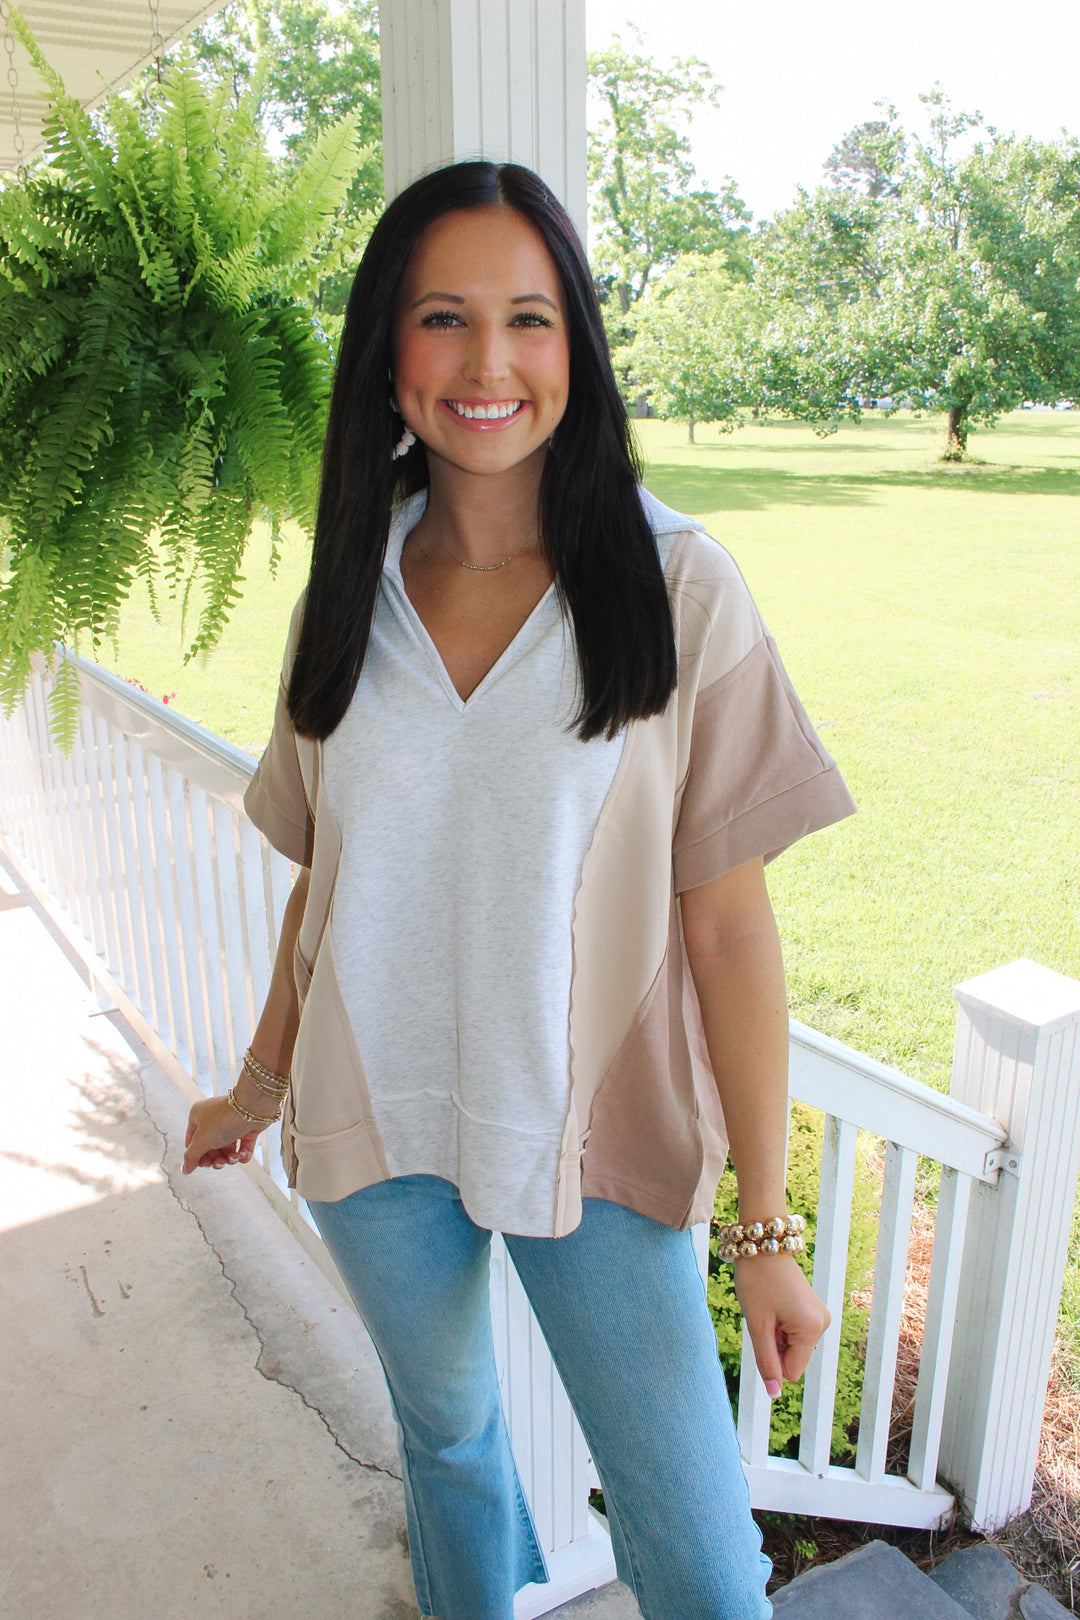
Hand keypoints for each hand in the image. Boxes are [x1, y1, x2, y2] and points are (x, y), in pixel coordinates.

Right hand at [182, 1094, 264, 1174]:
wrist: (252, 1108)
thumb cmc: (223, 1120)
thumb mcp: (202, 1141)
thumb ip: (191, 1157)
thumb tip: (185, 1170)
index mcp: (198, 1116)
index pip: (192, 1142)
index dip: (197, 1156)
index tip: (204, 1165)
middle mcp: (214, 1119)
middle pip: (210, 1148)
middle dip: (216, 1159)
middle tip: (220, 1163)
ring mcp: (231, 1123)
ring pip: (227, 1149)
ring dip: (229, 1158)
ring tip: (233, 1158)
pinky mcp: (247, 1128)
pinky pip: (242, 1147)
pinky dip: (242, 1154)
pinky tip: (243, 1154)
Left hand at [734, 1254, 830, 1397]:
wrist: (763, 1246)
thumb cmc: (757, 1282)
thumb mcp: (757, 1326)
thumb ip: (767, 1362)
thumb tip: (774, 1394)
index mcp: (812, 1329)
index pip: (791, 1372)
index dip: (772, 1358)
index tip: (764, 1328)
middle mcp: (823, 1324)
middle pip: (794, 1361)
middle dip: (776, 1345)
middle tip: (766, 1316)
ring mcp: (820, 1317)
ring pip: (794, 1348)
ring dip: (778, 1336)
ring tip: (770, 1309)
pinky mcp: (814, 1311)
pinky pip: (796, 1334)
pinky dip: (782, 1327)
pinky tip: (776, 1306)